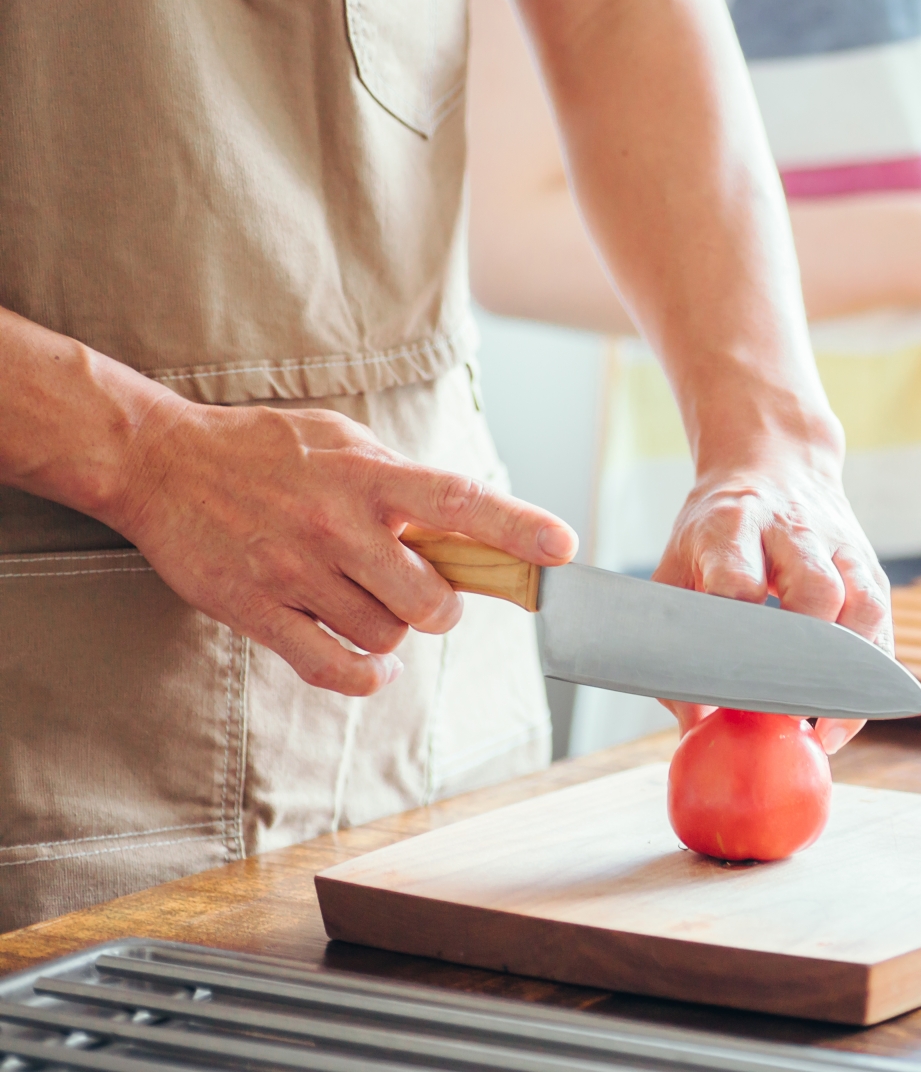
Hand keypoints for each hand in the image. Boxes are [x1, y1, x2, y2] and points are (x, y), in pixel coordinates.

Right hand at [101, 398, 576, 695]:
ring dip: (395, 633)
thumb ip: (401, 482)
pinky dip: (366, 678)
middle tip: (430, 596)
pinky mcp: (256, 609)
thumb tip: (464, 524)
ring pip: (385, 636)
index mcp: (367, 475)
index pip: (459, 501)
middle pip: (429, 599)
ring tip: (373, 606)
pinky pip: (333, 667)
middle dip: (444, 608)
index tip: (563, 548)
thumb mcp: (343, 441)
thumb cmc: (264, 450)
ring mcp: (295, 571)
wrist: (160, 463)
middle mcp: (336, 524)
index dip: (517, 527)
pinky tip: (373, 667)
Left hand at [651, 441, 889, 754]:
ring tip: (827, 727)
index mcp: (732, 526)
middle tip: (783, 717)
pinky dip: (870, 673)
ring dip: (848, 670)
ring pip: (861, 604)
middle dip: (805, 659)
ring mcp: (839, 546)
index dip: (737, 636)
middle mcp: (793, 531)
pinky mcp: (869, 566)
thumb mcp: (676, 566)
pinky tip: (848, 714)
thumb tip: (695, 730)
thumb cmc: (717, 530)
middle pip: (814, 590)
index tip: (728, 688)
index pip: (738, 579)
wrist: (774, 461)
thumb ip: (675, 644)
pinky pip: (881, 622)